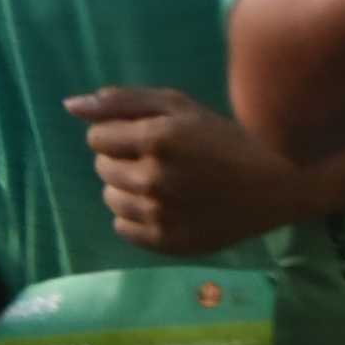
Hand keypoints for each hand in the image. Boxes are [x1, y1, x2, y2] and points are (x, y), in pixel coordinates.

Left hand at [66, 86, 307, 252]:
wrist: (274, 185)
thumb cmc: (224, 138)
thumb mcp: (179, 106)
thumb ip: (123, 102)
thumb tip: (70, 106)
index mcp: (156, 139)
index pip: (96, 139)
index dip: (116, 135)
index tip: (144, 137)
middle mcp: (152, 179)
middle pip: (101, 168)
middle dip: (122, 160)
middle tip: (159, 159)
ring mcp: (158, 215)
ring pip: (109, 199)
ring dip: (126, 188)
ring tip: (162, 183)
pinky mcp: (166, 242)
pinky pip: (122, 228)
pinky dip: (136, 217)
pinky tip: (164, 206)